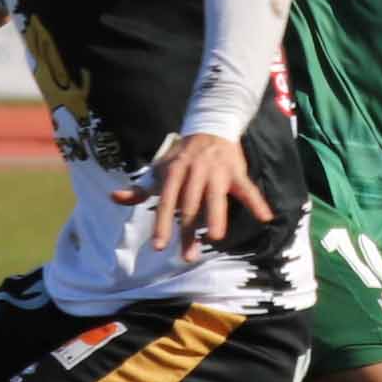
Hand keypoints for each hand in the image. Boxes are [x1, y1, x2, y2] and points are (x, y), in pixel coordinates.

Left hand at [115, 132, 273, 261]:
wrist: (211, 125)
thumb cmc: (182, 155)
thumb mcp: (159, 169)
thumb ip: (140, 189)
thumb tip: (115, 198)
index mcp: (175, 172)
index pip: (167, 202)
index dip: (162, 224)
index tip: (160, 246)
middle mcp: (195, 172)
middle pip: (190, 206)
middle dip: (188, 231)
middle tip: (187, 256)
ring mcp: (217, 171)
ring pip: (216, 198)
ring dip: (215, 217)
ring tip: (215, 238)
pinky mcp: (236, 172)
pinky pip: (248, 188)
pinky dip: (257, 202)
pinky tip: (265, 217)